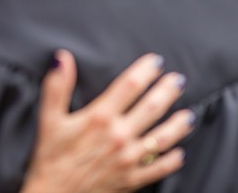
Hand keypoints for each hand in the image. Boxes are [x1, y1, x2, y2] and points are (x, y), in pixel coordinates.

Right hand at [21, 51, 192, 192]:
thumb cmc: (50, 157)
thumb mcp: (48, 118)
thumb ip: (56, 86)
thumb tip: (62, 58)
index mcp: (100, 117)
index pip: (129, 86)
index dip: (145, 70)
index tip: (156, 61)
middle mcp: (119, 136)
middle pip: (151, 108)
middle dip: (167, 91)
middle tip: (179, 80)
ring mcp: (128, 159)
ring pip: (162, 137)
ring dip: (178, 124)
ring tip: (189, 115)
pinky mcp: (131, 179)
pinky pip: (158, 168)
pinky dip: (172, 160)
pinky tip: (180, 152)